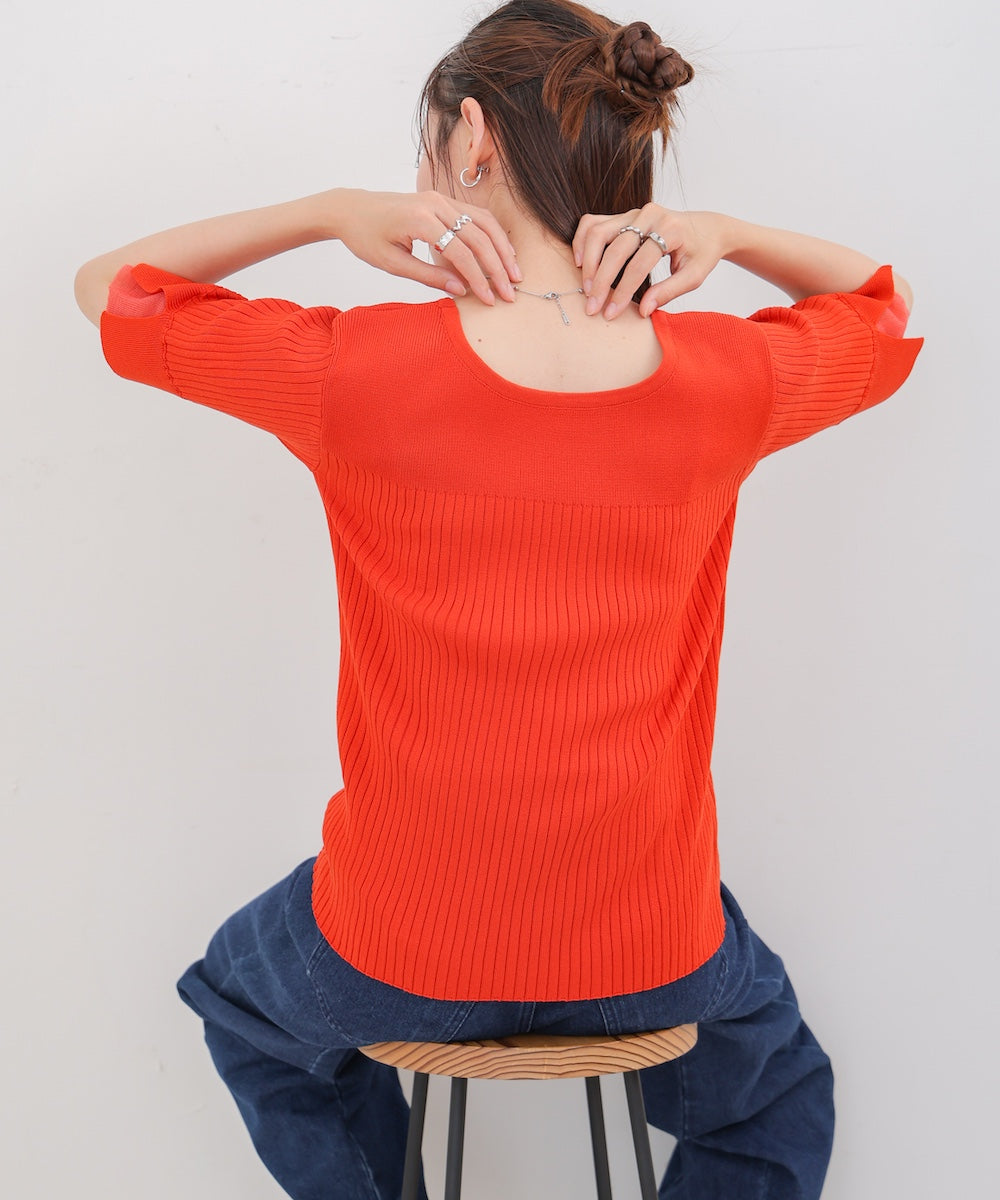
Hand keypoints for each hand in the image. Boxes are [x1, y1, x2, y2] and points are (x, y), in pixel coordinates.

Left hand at [332, 189, 520, 305]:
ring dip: (502, 249)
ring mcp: (441, 198)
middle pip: (478, 237)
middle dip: (497, 267)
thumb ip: (429, 277)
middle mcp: (435, 203)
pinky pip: (476, 216)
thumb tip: (461, 291)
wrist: (352, 209)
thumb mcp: (393, 264)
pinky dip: (492, 235)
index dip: (478, 278)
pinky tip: (503, 253)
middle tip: (510, 293)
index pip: (460, 252)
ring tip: (514, 274)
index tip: (489, 299)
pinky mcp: (443, 200)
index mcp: (420, 219)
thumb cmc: (367, 237)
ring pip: (483, 223)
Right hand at [572, 206, 731, 318]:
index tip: (611, 313)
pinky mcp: (623, 214)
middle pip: (615, 248)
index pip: (639, 264)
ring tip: (586, 288)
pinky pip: (593, 223)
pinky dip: (582, 241)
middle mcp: (650, 215)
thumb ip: (669, 292)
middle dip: (600, 281)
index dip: (622, 291)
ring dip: (587, 262)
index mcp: (671, 230)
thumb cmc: (701, 254)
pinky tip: (579, 263)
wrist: (707, 228)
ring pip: (598, 231)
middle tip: (592, 306)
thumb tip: (643, 310)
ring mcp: (634, 212)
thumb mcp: (694, 276)